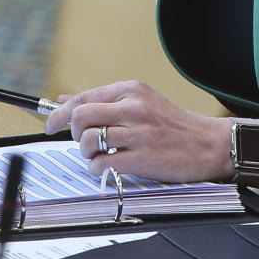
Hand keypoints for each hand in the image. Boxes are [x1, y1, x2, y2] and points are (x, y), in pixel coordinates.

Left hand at [44, 80, 232, 181]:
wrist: (208, 144)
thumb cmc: (173, 125)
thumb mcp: (141, 102)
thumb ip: (104, 101)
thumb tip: (66, 99)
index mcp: (132, 89)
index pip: (83, 97)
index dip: (59, 114)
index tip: (49, 125)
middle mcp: (134, 107)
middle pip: (81, 117)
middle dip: (75, 133)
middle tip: (86, 142)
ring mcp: (139, 133)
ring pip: (89, 141)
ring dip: (87, 153)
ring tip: (101, 154)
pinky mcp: (143, 157)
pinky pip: (102, 164)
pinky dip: (97, 168)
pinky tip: (108, 166)